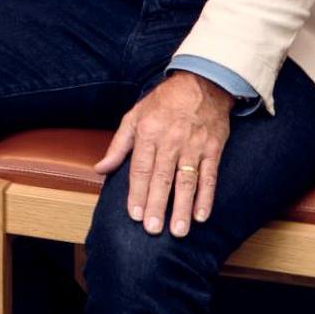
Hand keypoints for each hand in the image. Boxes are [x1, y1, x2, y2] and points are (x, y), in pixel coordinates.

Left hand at [99, 70, 233, 237]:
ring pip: (186, 180)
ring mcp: (194, 146)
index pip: (140, 168)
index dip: (137, 192)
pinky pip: (210, 176)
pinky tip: (201, 215)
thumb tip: (101, 168)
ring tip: (177, 230)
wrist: (202, 83)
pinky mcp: (213, 149)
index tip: (134, 215)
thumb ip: (118, 145)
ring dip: (182, 207)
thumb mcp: (135, 116)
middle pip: (162, 178)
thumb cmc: (164, 102)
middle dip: (156, 205)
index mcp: (148, 132)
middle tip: (153, 229)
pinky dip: (206, 197)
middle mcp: (171, 140)